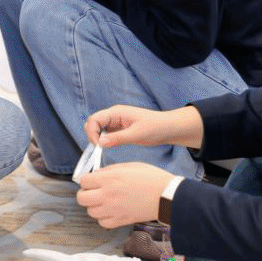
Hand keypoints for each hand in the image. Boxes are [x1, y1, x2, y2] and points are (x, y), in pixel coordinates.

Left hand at [76, 162, 175, 227]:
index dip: (87, 180)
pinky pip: (102, 223)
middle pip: (81, 198)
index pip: (83, 181)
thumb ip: (109, 170)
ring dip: (94, 206)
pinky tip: (110, 211)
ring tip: (104, 202)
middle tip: (94, 191)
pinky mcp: (122, 220)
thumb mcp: (128, 166)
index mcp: (109, 179)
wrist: (168, 196)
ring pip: (90, 212)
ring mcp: (114, 209)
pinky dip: (103, 218)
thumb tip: (96, 175)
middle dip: (85, 194)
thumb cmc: (151, 178)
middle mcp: (108, 195)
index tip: (92, 181)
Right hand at [85, 104, 203, 149]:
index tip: (98, 145)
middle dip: (93, 135)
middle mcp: (113, 116)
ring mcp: (116, 122)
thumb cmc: (156, 127)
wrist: (170, 128)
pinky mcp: (120, 129)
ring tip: (106, 147)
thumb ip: (118, 138)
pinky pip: (106, 134)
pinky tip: (111, 146)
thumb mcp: (137, 134)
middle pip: (93, 123)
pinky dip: (105, 140)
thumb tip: (100, 143)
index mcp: (116, 112)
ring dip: (98, 138)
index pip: (94, 119)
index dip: (91, 132)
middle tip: (100, 148)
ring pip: (98, 129)